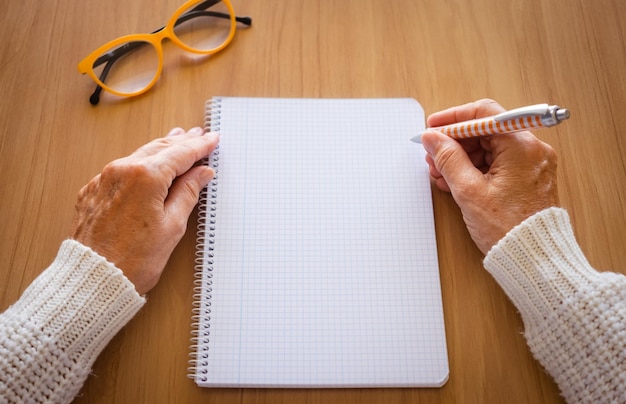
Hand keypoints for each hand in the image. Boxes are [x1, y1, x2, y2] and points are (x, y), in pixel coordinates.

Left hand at [71, 127, 218, 293]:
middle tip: (197, 134)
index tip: (212, 139)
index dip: (200, 146)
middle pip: (159, 149)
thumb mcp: (172, 226)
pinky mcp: (92, 191)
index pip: (180, 154)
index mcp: (146, 176)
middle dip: (180, 142)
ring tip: (175, 140)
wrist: (93, 279)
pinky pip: (121, 170)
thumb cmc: (135, 260)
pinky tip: (147, 166)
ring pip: (138, 156)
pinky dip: (139, 165)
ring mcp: (103, 180)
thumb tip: (201, 173)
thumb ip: (187, 193)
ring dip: (160, 150)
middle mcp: (121, 170)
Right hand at [421, 99, 558, 254]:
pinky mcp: (527, 179)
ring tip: (440, 173)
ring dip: (461, 158)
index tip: (433, 127)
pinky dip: (475, 169)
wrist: (534, 259)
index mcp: (522, 146)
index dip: (453, 119)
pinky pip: (497, 164)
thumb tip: (433, 139)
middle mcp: (531, 150)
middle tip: (432, 155)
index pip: (484, 114)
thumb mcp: (469, 191)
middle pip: (485, 131)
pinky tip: (454, 181)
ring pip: (489, 149)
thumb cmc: (509, 229)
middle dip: (455, 142)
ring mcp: (530, 165)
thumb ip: (448, 158)